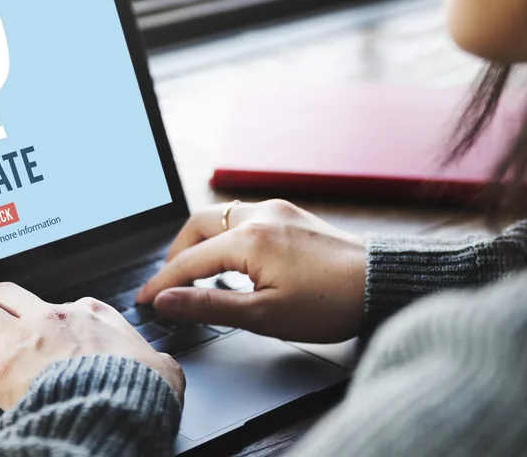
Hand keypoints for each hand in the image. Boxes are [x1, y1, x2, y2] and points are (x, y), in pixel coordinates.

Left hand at [0, 282, 184, 409]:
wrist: (119, 406)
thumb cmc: (141, 388)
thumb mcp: (162, 366)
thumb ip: (156, 360)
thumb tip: (163, 370)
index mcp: (90, 314)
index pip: (64, 304)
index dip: (54, 320)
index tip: (53, 336)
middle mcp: (51, 318)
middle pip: (7, 292)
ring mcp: (23, 343)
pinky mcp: (0, 374)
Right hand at [136, 199, 365, 342]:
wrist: (382, 283)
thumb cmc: (330, 304)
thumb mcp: (263, 316)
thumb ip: (209, 305)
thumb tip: (166, 301)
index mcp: (249, 239)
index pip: (188, 261)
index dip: (162, 283)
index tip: (144, 300)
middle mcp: (259, 215)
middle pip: (198, 225)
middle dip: (177, 253)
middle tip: (169, 283)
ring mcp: (277, 210)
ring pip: (221, 216)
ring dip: (202, 241)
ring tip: (197, 273)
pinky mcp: (291, 214)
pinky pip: (244, 216)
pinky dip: (226, 235)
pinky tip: (232, 260)